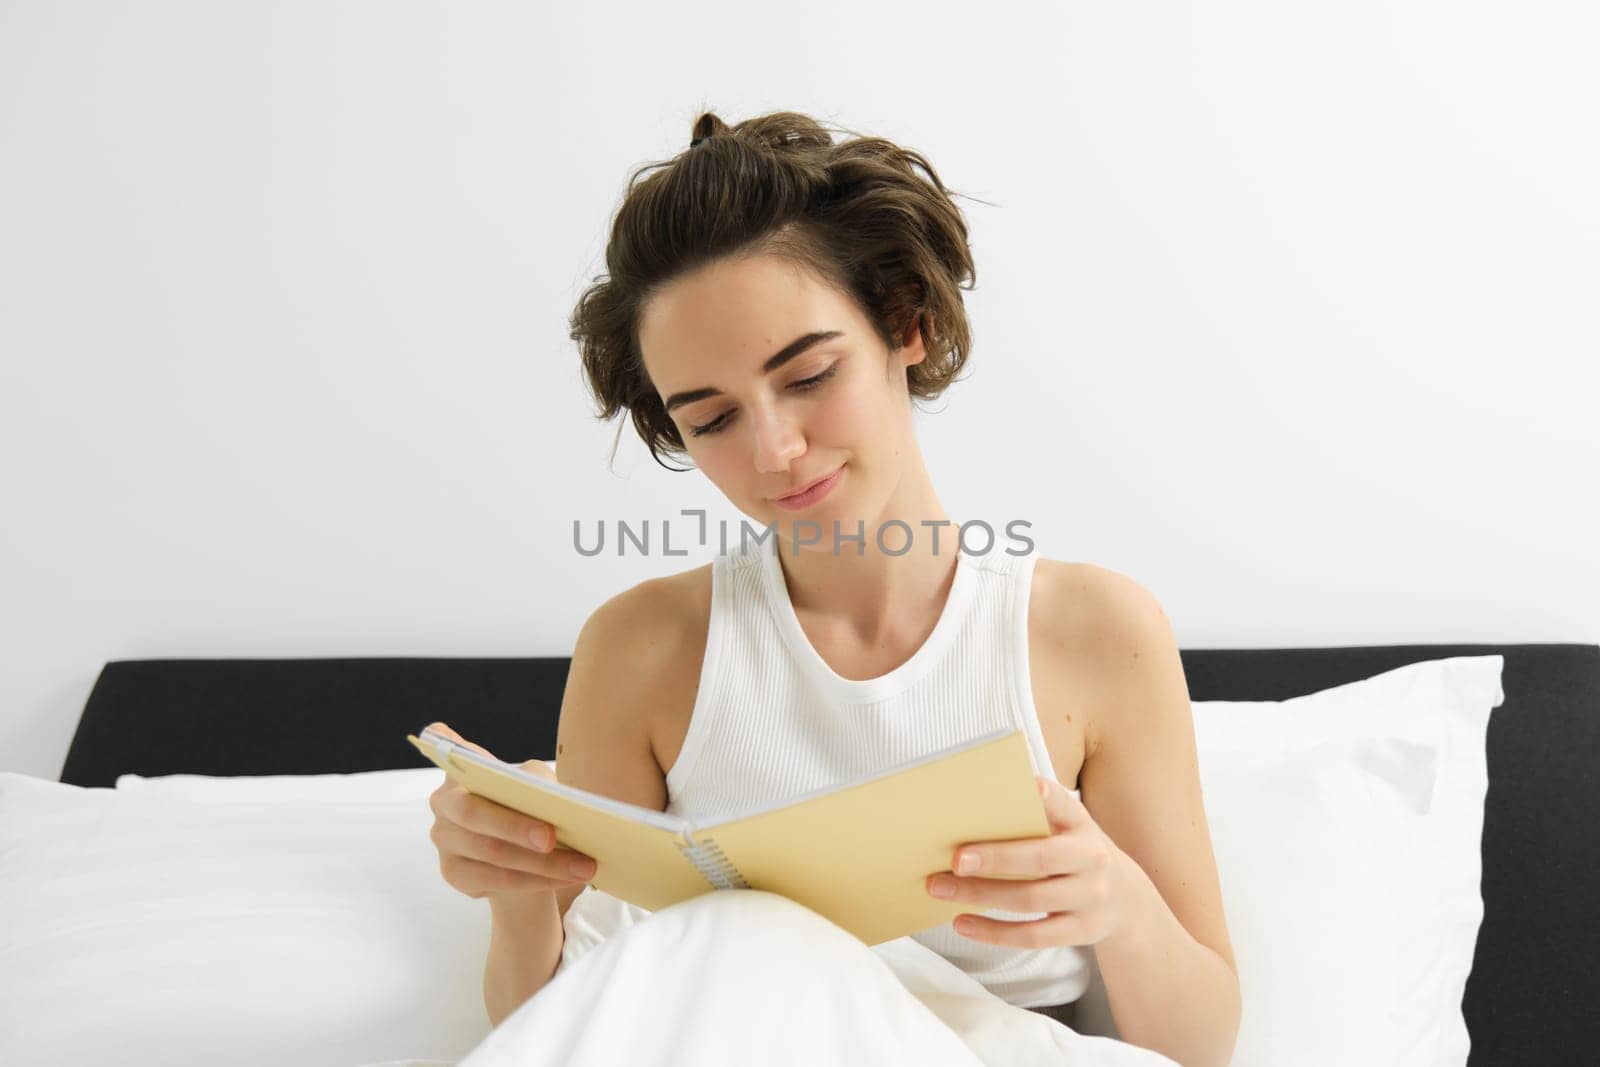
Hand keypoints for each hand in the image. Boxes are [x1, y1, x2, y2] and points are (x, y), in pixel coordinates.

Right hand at [424, 721, 598, 900]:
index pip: (449, 749)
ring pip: (493, 854)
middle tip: (552, 838)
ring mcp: (445, 841)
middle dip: (515, 827)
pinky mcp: (455, 874)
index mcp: (460, 768)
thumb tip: (556, 801)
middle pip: (473, 814)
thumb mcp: (535, 784)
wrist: (523, 849)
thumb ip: (536, 783)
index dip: (454, 746)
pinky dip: (538, 880)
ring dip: (542, 863)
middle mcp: (443, 803)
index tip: (478, 758)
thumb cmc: (528, 804)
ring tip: (583, 865)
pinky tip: (568, 877)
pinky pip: (498, 881)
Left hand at [926, 774, 1134, 946]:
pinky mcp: (1081, 932)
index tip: (1028, 787)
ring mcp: (1089, 899)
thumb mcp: (1071, 827)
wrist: (1126, 900)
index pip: (1065, 806)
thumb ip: (1040, 813)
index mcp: (1083, 826)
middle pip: (1040, 860)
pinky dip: (993, 932)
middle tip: (954, 860)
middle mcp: (1091, 860)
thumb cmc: (1077, 853)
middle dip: (995, 858)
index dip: (1048, 798)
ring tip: (941, 889)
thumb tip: (982, 802)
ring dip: (981, 895)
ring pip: (1030, 900)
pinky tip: (962, 923)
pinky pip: (1032, 936)